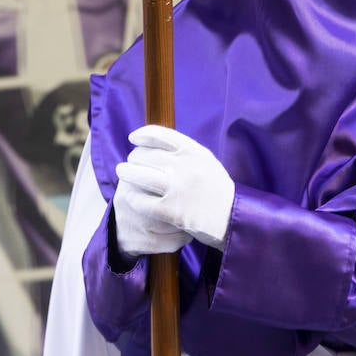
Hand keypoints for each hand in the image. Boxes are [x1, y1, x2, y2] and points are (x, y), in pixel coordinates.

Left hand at [113, 125, 234, 256]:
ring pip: (139, 175)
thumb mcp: (206, 162)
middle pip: (146, 155)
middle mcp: (185, 167)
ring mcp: (177, 189)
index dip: (143, 135)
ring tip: (122, 173)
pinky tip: (131, 196)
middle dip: (134, 157)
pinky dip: (133, 197)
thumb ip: (185, 152)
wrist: (233, 220)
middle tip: (129, 162)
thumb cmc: (217, 190)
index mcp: (195, 152)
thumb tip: (155, 142)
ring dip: (127, 173)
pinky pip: (141, 201)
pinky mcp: (171, 211)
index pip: (161, 135)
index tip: (133, 138)